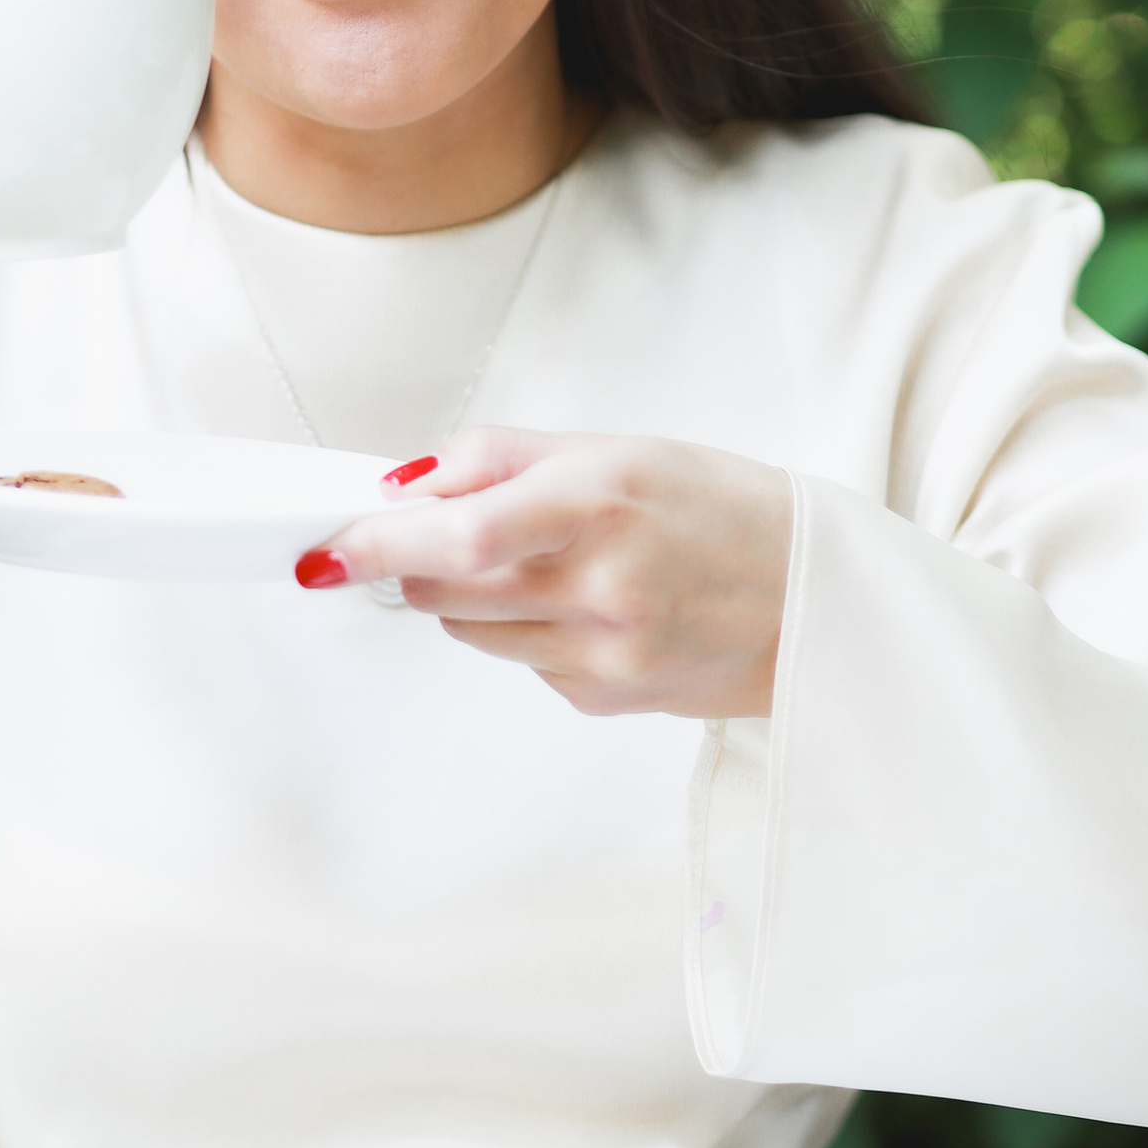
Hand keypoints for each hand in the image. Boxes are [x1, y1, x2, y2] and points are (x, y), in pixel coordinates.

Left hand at [305, 429, 793, 724]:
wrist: (821, 604)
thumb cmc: (727, 511)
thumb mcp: (621, 448)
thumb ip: (504, 457)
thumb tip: (407, 483)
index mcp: (603, 503)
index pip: (459, 538)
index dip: (378, 545)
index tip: (326, 546)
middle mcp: (600, 588)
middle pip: (441, 592)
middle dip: (417, 561)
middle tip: (442, 530)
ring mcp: (602, 655)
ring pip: (470, 631)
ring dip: (474, 596)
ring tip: (548, 563)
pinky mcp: (603, 699)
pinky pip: (521, 661)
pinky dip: (529, 630)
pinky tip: (594, 606)